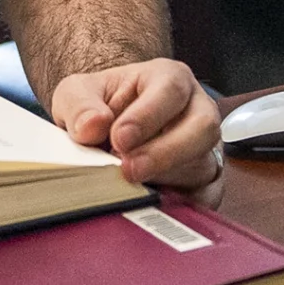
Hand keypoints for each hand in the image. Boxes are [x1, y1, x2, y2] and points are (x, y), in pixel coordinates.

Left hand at [51, 58, 224, 207]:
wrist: (104, 130)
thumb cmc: (99, 106)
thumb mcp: (77, 93)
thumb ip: (80, 105)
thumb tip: (92, 126)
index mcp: (170, 79)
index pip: (171, 91)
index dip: (147, 116)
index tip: (119, 138)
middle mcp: (197, 110)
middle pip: (203, 129)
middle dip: (165, 153)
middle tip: (129, 170)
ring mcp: (206, 148)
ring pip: (202, 166)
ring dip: (164, 180)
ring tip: (127, 186)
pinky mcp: (206, 182)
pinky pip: (204, 197)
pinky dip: (178, 206)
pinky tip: (147, 204)